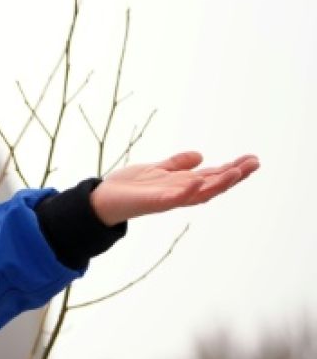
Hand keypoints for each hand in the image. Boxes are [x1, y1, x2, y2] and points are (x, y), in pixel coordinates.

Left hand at [90, 151, 259, 226]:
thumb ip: (177, 164)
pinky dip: (187, 191)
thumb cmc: (130, 187)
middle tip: (255, 163)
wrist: (103, 199)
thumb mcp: (157, 169)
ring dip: (218, 184)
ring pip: (200, 193)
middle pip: (213, 185)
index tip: (252, 159)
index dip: (232, 169)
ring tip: (236, 172)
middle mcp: (180, 193)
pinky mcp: (154, 203)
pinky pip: (174, 199)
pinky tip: (198, 180)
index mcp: (182, 184)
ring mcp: (169, 199)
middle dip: (235, 176)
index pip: (213, 176)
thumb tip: (200, 156)